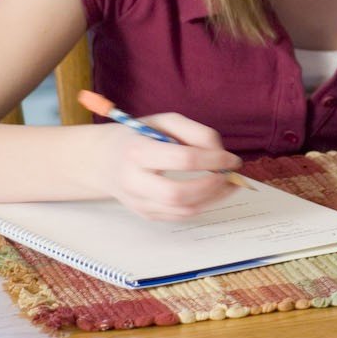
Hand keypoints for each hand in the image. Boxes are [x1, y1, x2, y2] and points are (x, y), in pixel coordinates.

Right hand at [89, 113, 243, 219]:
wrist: (104, 160)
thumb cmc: (139, 136)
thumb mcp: (165, 121)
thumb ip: (196, 132)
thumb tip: (221, 153)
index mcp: (138, 151)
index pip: (183, 159)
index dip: (214, 160)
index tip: (232, 158)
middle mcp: (134, 181)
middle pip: (179, 194)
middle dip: (212, 185)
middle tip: (228, 175)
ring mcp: (138, 202)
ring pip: (183, 210)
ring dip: (213, 198)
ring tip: (228, 184)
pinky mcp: (146, 214)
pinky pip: (181, 216)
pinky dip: (203, 205)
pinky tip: (213, 191)